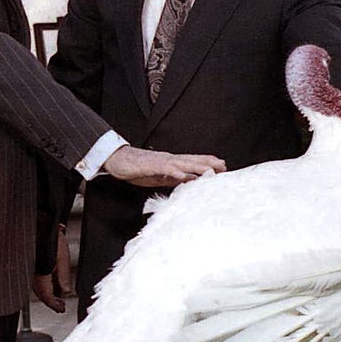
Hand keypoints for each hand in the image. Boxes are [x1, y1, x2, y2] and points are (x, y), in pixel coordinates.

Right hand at [32, 226, 73, 313]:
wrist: (38, 219)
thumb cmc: (49, 232)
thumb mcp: (62, 254)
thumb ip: (64, 274)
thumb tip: (66, 290)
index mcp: (39, 270)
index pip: (45, 295)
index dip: (53, 304)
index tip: (61, 309)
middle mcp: (30, 271)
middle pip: (39, 292)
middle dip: (50, 301)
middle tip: (60, 306)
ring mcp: (28, 267)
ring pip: (35, 286)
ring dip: (46, 294)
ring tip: (57, 298)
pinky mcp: (28, 262)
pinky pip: (33, 278)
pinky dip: (41, 284)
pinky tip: (49, 284)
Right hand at [102, 145, 224, 187]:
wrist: (117, 160)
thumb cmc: (136, 168)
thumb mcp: (158, 176)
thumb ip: (173, 178)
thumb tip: (188, 181)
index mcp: (170, 163)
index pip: (192, 162)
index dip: (207, 164)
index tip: (222, 167)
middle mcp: (168, 159)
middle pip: (191, 160)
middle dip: (207, 163)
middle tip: (223, 166)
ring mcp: (160, 161)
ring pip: (181, 163)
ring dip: (196, 166)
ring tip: (210, 169)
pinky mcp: (149, 165)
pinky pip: (164, 169)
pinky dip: (175, 172)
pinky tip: (184, 176)